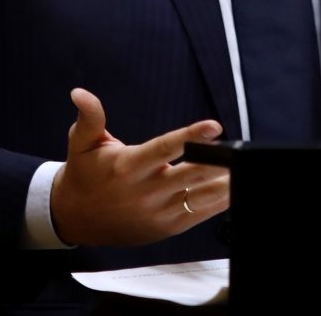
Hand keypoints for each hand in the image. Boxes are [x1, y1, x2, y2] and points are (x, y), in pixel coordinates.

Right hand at [49, 87, 229, 245]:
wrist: (76, 217)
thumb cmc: (84, 173)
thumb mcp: (81, 142)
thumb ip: (89, 117)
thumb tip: (80, 93)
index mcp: (129, 166)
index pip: (165, 148)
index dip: (191, 136)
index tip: (214, 126)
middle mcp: (145, 190)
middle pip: (189, 174)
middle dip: (217, 162)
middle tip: (240, 150)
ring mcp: (157, 212)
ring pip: (199, 197)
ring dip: (223, 183)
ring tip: (244, 168)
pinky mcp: (166, 227)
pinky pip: (198, 215)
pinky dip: (218, 203)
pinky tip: (233, 189)